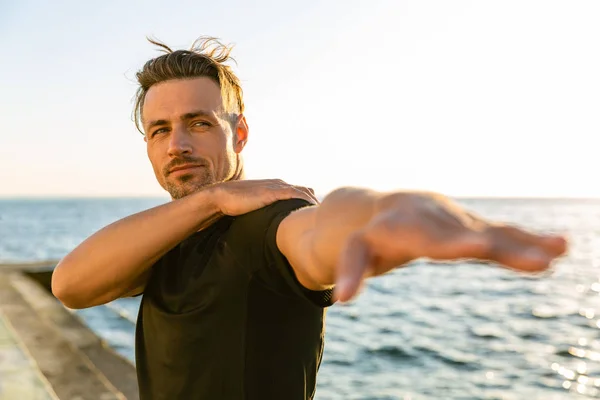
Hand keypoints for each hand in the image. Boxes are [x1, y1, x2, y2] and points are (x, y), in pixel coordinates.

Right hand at [209, 179, 318, 215]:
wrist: (223, 196)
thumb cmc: (237, 203)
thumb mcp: (256, 205)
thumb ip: (266, 210)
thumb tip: (272, 223)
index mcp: (277, 187)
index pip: (300, 192)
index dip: (310, 202)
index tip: (318, 215)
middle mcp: (279, 184)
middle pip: (305, 191)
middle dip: (315, 203)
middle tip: (325, 217)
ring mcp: (276, 187)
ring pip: (302, 192)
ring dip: (313, 203)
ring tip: (322, 215)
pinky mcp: (271, 192)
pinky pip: (293, 194)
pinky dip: (303, 200)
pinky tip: (311, 209)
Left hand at [334, 192, 567, 301]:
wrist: (394, 205)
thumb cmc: (373, 233)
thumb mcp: (357, 251)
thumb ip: (351, 272)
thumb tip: (340, 300)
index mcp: (410, 227)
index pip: (432, 238)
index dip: (453, 242)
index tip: (478, 246)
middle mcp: (439, 220)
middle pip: (473, 237)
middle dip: (503, 248)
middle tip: (535, 260)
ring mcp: (460, 222)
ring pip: (495, 233)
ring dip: (527, 244)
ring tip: (560, 251)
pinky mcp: (474, 226)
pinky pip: (504, 231)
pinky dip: (530, 239)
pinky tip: (561, 245)